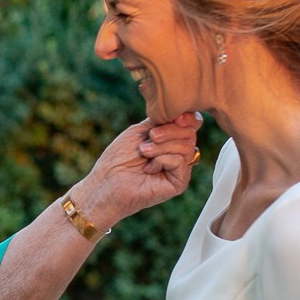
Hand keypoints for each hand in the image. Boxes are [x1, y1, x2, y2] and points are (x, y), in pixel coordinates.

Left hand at [72, 113, 203, 227]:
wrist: (107, 182)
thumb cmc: (119, 158)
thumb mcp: (142, 130)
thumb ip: (164, 121)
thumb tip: (184, 116)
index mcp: (171, 140)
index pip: (193, 124)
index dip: (187, 117)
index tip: (173, 117)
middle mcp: (178, 154)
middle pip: (191, 134)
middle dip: (169, 131)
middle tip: (150, 137)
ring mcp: (180, 169)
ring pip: (187, 147)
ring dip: (162, 146)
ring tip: (144, 152)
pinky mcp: (179, 183)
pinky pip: (180, 161)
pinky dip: (162, 159)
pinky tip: (148, 168)